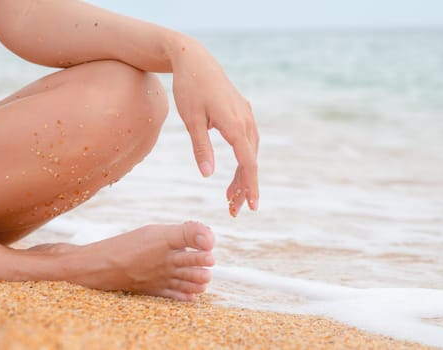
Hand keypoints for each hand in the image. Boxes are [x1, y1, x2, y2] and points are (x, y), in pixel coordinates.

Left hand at [171, 35, 258, 215]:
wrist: (194, 59)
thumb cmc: (189, 88)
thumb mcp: (191, 120)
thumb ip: (201, 148)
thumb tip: (207, 175)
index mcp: (234, 124)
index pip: (247, 162)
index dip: (250, 186)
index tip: (252, 206)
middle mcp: (245, 120)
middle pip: (250, 161)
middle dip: (244, 186)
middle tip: (235, 210)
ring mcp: (246, 115)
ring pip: (250, 152)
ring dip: (244, 174)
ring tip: (231, 194)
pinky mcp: (242, 111)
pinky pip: (248, 140)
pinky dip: (244, 158)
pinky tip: (238, 167)